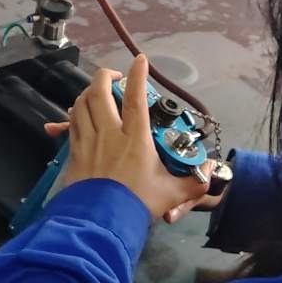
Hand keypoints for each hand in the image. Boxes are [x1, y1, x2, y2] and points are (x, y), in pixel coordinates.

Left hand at [44, 56, 211, 222]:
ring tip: (97, 94)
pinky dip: (73, 115)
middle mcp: (108, 133)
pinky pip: (70, 125)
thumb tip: (210, 171)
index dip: (138, 75)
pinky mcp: (73, 152)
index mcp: (134, 138)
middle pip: (98, 93)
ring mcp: (87, 141)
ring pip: (80, 105)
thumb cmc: (138, 203)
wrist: (100, 222)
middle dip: (104, 76)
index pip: (135, 98)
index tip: (139, 60)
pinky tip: (76, 115)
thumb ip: (194, 182)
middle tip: (114, 77)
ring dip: (88, 93)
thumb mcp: (173, 193)